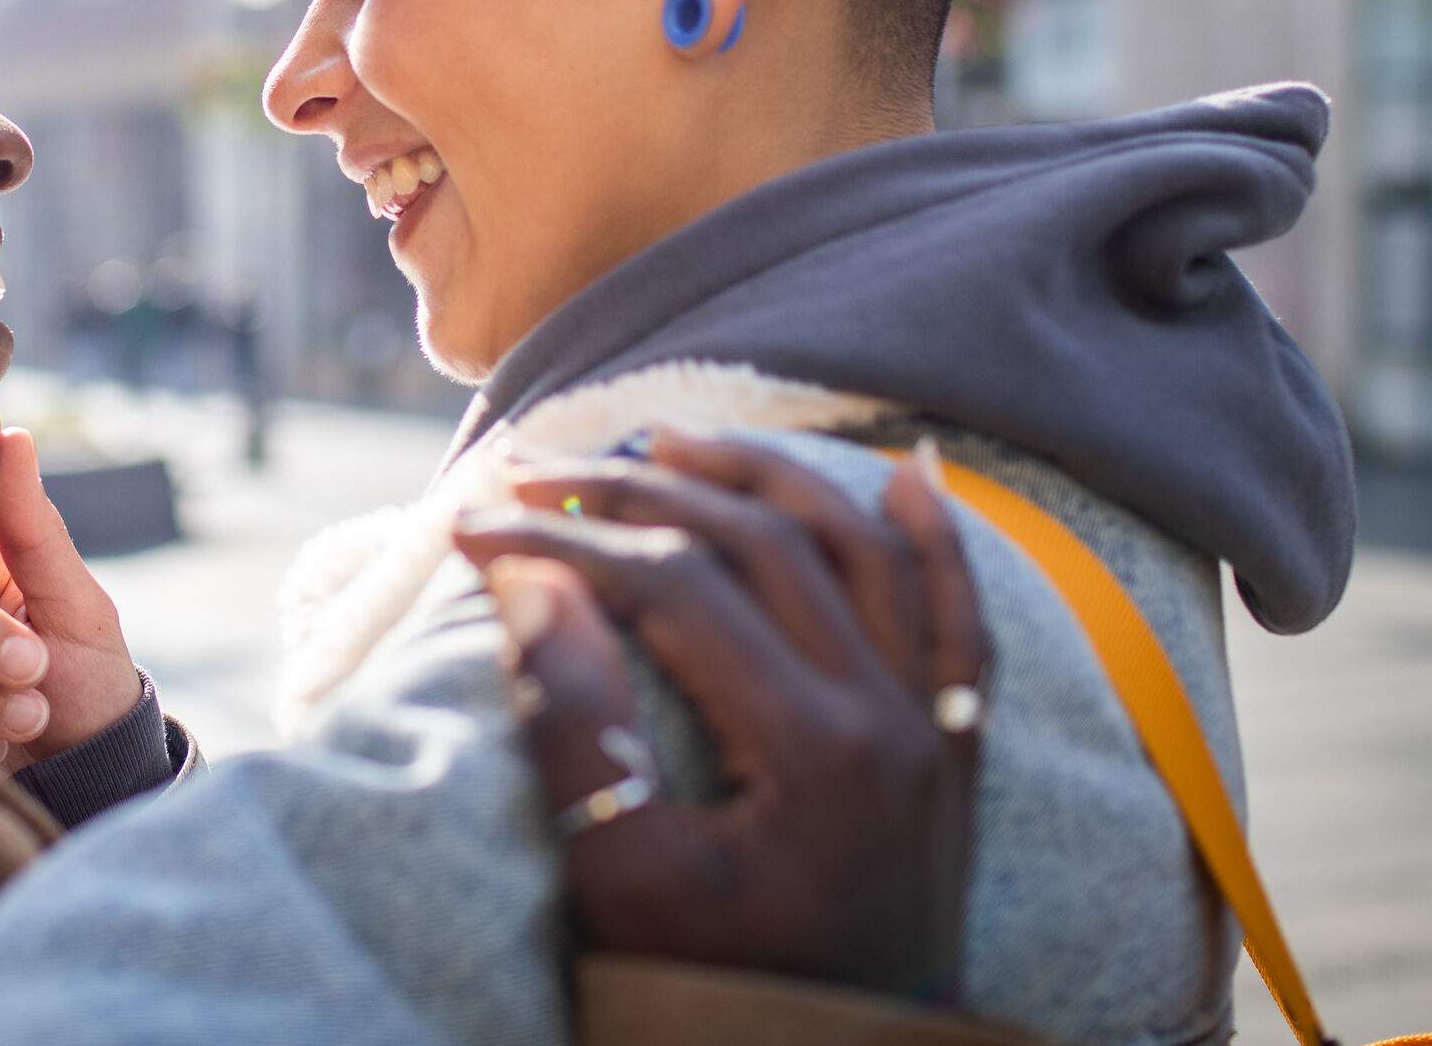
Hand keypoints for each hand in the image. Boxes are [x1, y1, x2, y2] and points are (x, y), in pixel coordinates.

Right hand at [453, 432, 990, 1000]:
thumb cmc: (703, 1001)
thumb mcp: (616, 886)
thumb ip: (576, 724)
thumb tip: (537, 577)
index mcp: (816, 750)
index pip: (676, 586)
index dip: (563, 540)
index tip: (471, 528)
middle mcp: (892, 722)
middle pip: (763, 546)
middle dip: (639, 490)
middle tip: (540, 467)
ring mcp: (933, 736)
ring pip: (863, 551)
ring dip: (766, 478)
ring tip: (670, 441)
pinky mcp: (951, 760)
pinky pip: (960, 623)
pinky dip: (938, 541)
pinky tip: (908, 472)